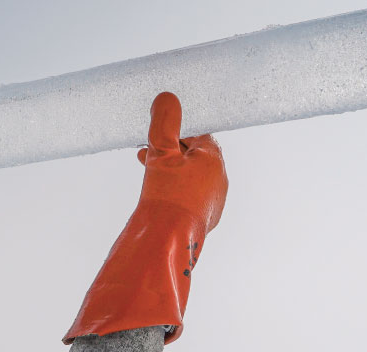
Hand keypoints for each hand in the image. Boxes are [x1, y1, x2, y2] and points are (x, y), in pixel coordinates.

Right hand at [134, 92, 227, 232]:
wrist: (168, 239)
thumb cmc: (166, 195)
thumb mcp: (161, 152)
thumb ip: (164, 123)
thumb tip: (167, 98)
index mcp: (214, 158)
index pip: (196, 135)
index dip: (173, 135)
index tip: (155, 141)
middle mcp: (220, 178)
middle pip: (193, 157)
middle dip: (169, 155)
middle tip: (146, 158)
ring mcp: (215, 200)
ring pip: (192, 178)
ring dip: (172, 174)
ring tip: (150, 179)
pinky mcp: (206, 218)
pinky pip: (191, 197)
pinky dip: (176, 193)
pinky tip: (159, 199)